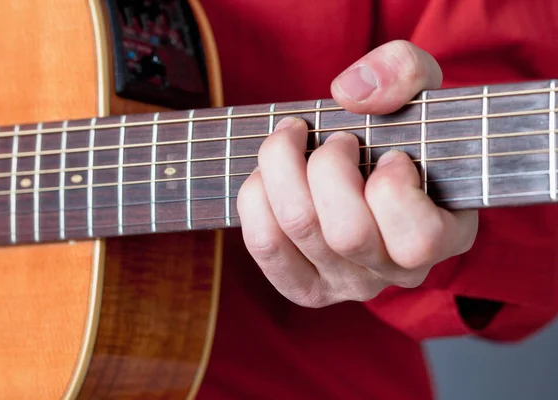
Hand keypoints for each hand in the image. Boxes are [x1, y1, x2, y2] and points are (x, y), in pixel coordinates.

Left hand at [236, 40, 478, 307]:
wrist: (367, 164)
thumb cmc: (402, 131)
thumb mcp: (421, 89)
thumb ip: (403, 72)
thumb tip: (347, 94)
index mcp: (445, 237)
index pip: (418, 239)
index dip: (393, 186)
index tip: (391, 154)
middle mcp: (396, 273)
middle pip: (346, 233)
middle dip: (329, 165)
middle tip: (337, 140)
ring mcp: (347, 284)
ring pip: (299, 228)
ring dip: (284, 167)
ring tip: (294, 140)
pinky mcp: (304, 286)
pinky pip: (265, 244)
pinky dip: (256, 197)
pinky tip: (269, 175)